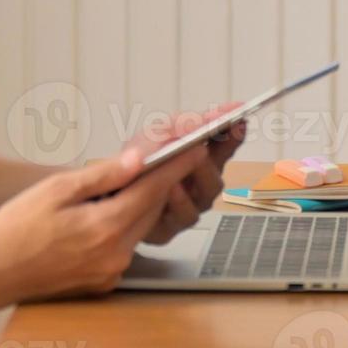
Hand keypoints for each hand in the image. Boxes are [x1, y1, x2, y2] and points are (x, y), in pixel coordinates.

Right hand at [0, 142, 209, 311]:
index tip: (195, 146)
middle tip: (171, 154)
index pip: (153, 190)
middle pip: (151, 209)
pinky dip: (124, 225)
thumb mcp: (56, 189)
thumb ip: (102, 175)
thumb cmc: (15, 228)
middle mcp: (115, 254)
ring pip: (138, 227)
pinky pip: (124, 245)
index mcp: (105, 227)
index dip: (176, 166)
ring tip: (137, 178)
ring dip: (141, 203)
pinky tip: (109, 211)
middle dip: (161, 182)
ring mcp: (110, 271)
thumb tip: (138, 159)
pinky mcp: (103, 282)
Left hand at [125, 103, 247, 244]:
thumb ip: (174, 127)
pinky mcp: (171, 228)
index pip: (222, 147)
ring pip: (206, 194)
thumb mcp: (150, 138)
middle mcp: (197, 186)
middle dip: (218, 156)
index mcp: (197, 162)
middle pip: (218, 174)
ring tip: (193, 157)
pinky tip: (170, 187)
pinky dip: (178, 199)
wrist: (107, 194)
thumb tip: (198, 121)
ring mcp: (187, 207)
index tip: (240, 119)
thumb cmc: (135, 164)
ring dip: (199, 175)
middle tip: (216, 138)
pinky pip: (182, 215)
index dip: (233, 134)